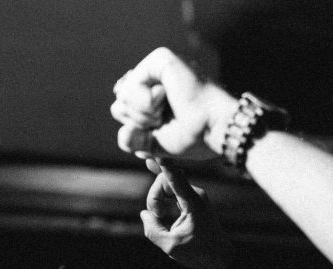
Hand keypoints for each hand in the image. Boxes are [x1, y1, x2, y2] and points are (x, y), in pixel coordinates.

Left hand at [111, 47, 239, 160]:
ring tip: (170, 109)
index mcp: (153, 96)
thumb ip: (132, 140)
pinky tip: (167, 97)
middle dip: (139, 122)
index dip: (137, 128)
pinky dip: (146, 103)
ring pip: (123, 97)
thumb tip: (123, 133)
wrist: (213, 129)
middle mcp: (154, 79)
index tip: (163, 129)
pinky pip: (131, 86)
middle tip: (166, 119)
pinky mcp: (161, 59)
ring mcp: (157, 67)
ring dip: (145, 114)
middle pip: (119, 105)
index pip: (121, 111)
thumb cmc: (194, 138)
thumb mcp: (156, 145)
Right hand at [141, 160, 235, 268]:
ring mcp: (193, 194)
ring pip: (165, 185)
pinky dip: (161, 198)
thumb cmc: (198, 253)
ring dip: (157, 199)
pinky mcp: (191, 197)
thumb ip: (153, 230)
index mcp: (193, 203)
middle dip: (153, 197)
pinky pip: (170, 188)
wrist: (219, 257)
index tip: (156, 148)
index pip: (175, 177)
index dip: (164, 162)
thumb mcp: (171, 246)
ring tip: (160, 218)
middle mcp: (195, 193)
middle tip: (156, 217)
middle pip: (164, 181)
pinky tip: (155, 188)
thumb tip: (144, 214)